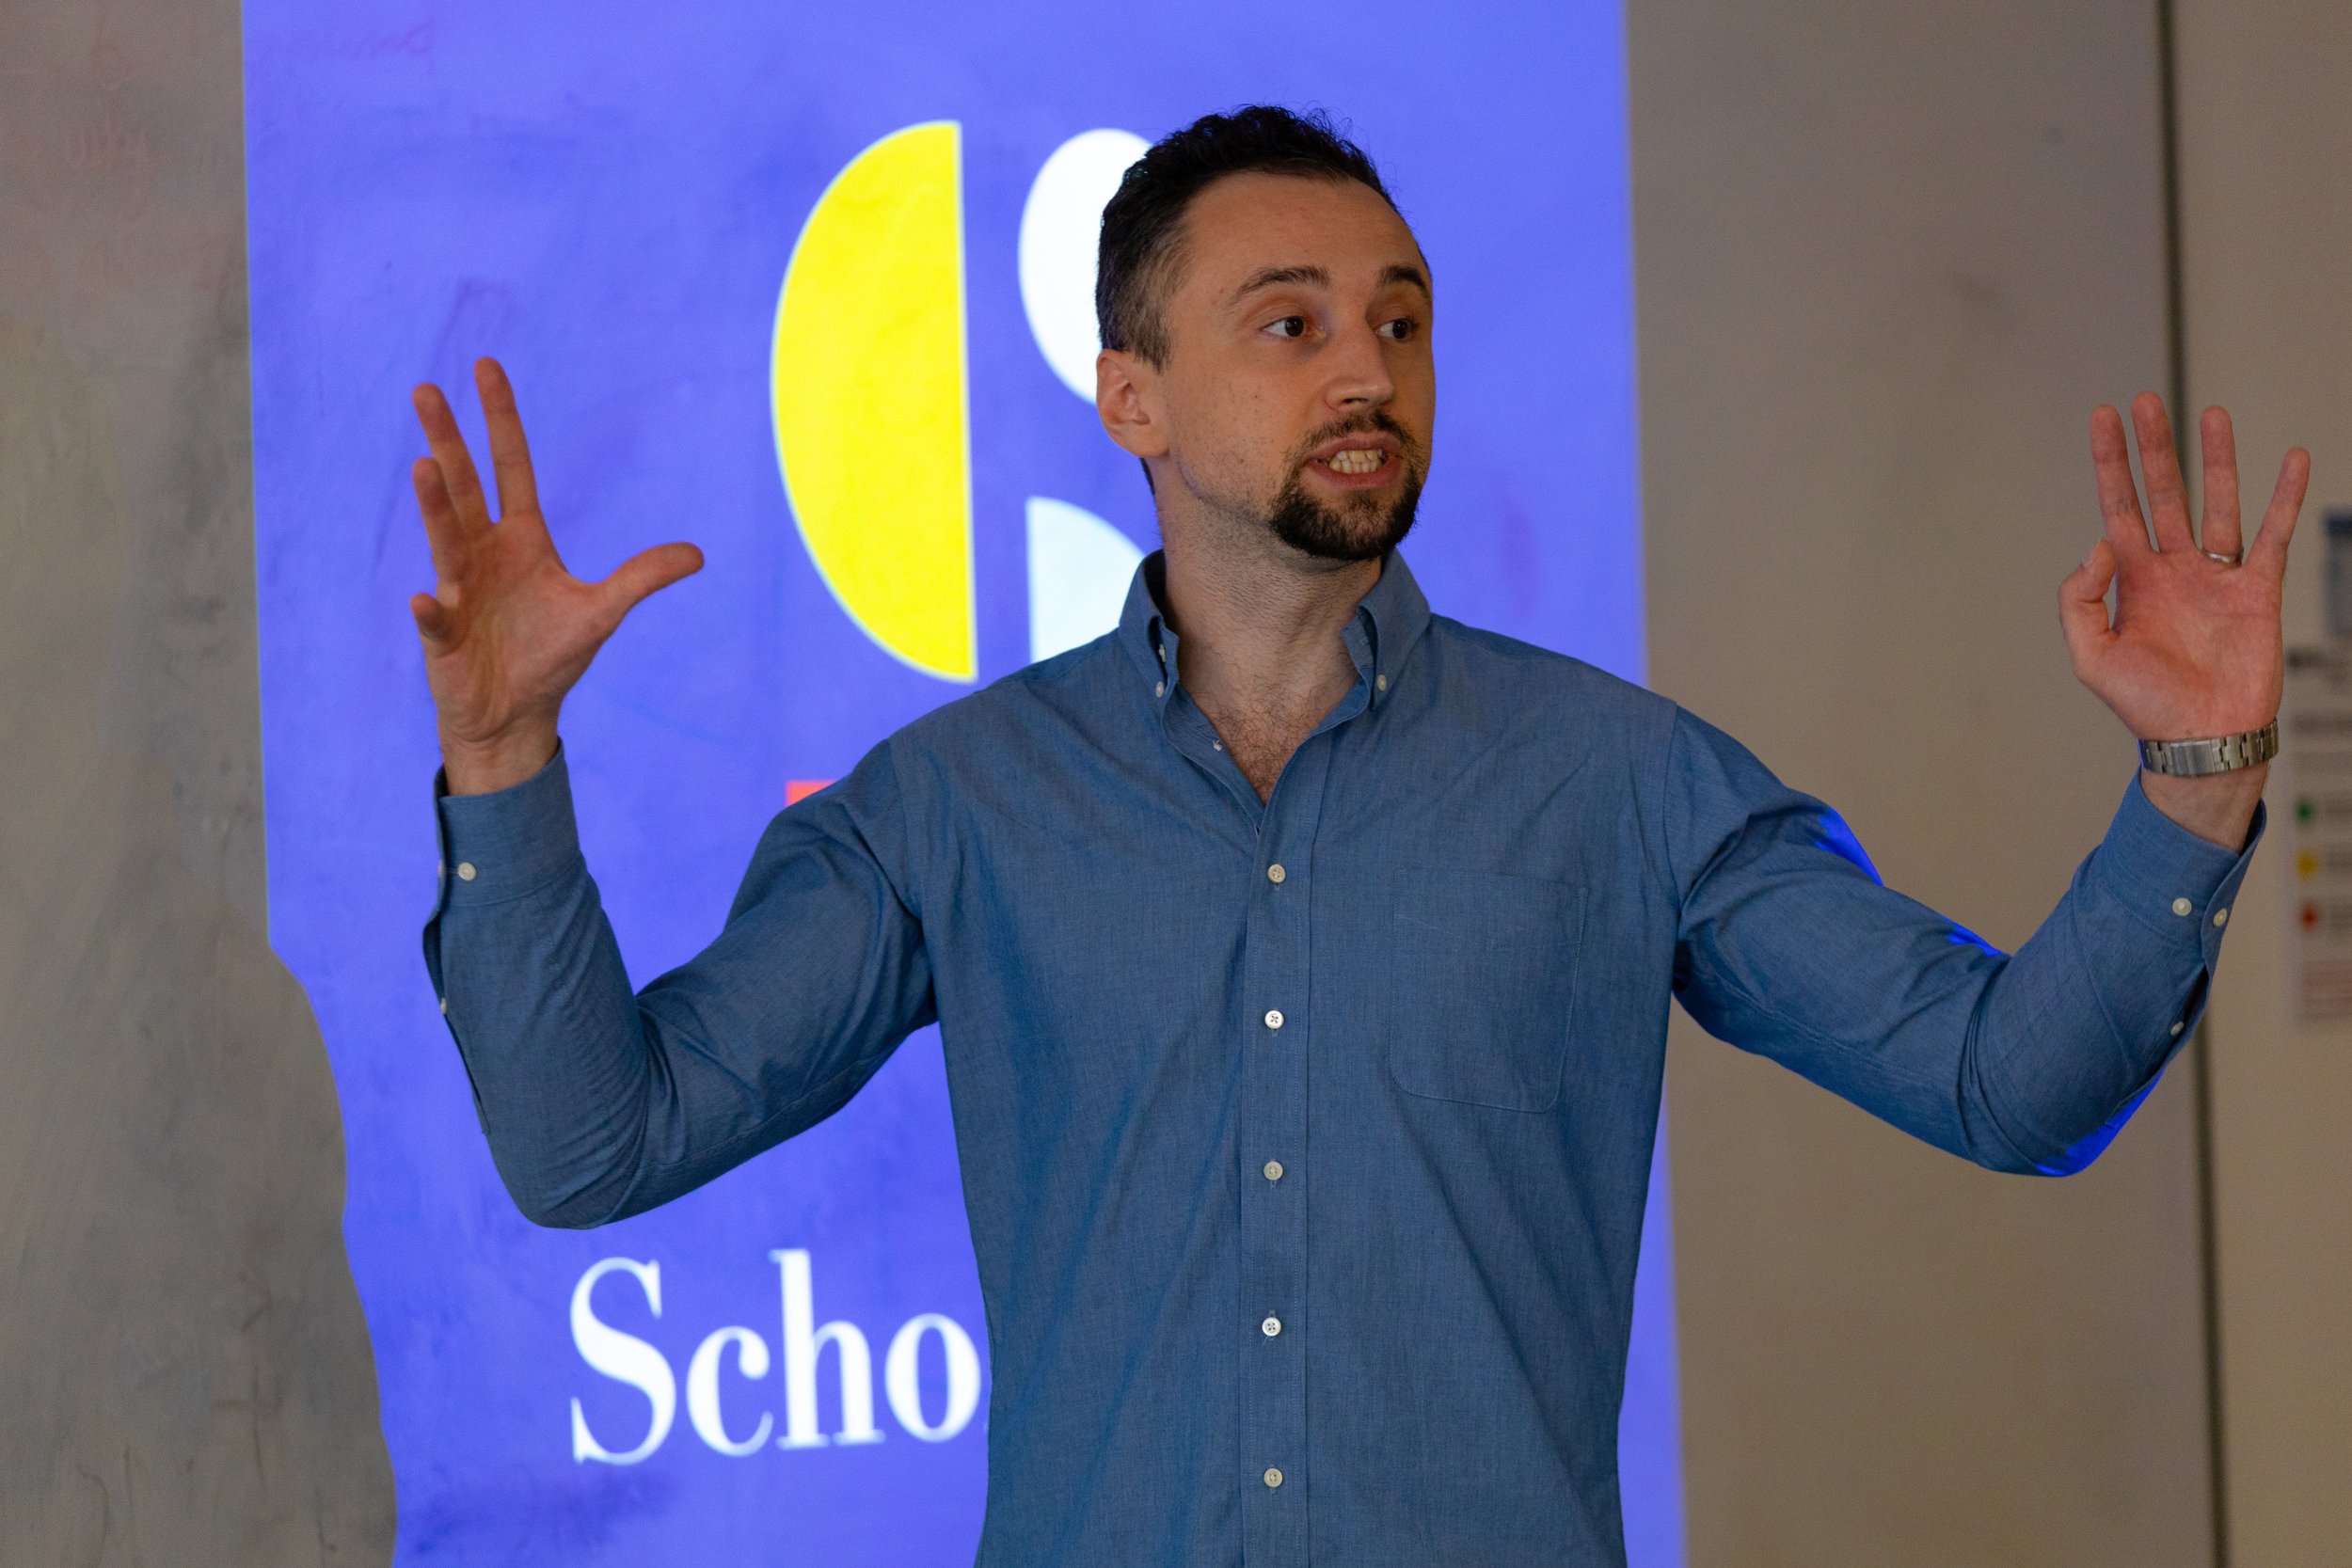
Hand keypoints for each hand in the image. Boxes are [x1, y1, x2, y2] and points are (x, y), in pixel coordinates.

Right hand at [409, 358, 702, 794]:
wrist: (513, 712)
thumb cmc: (551, 655)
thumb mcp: (602, 612)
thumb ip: (641, 579)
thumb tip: (698, 554)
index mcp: (519, 540)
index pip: (510, 468)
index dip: (501, 420)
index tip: (486, 368)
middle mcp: (482, 554)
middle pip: (464, 488)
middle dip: (448, 440)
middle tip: (426, 390)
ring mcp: (457, 590)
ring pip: (445, 540)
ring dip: (434, 507)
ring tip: (423, 467)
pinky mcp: (443, 635)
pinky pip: (435, 618)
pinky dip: (430, 611)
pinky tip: (424, 599)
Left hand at [2058, 393, 2308, 847]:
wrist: (2201, 739)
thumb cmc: (2144, 706)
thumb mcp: (2090, 656)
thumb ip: (2080, 600)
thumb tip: (2098, 544)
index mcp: (2131, 580)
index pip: (2116, 507)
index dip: (2110, 464)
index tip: (2103, 419)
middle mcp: (2173, 568)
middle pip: (2162, 493)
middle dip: (2154, 448)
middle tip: (2145, 401)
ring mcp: (2216, 576)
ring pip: (2217, 502)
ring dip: (2216, 459)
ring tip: (2211, 414)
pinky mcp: (2257, 590)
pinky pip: (2273, 534)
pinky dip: (2284, 497)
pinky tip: (2292, 459)